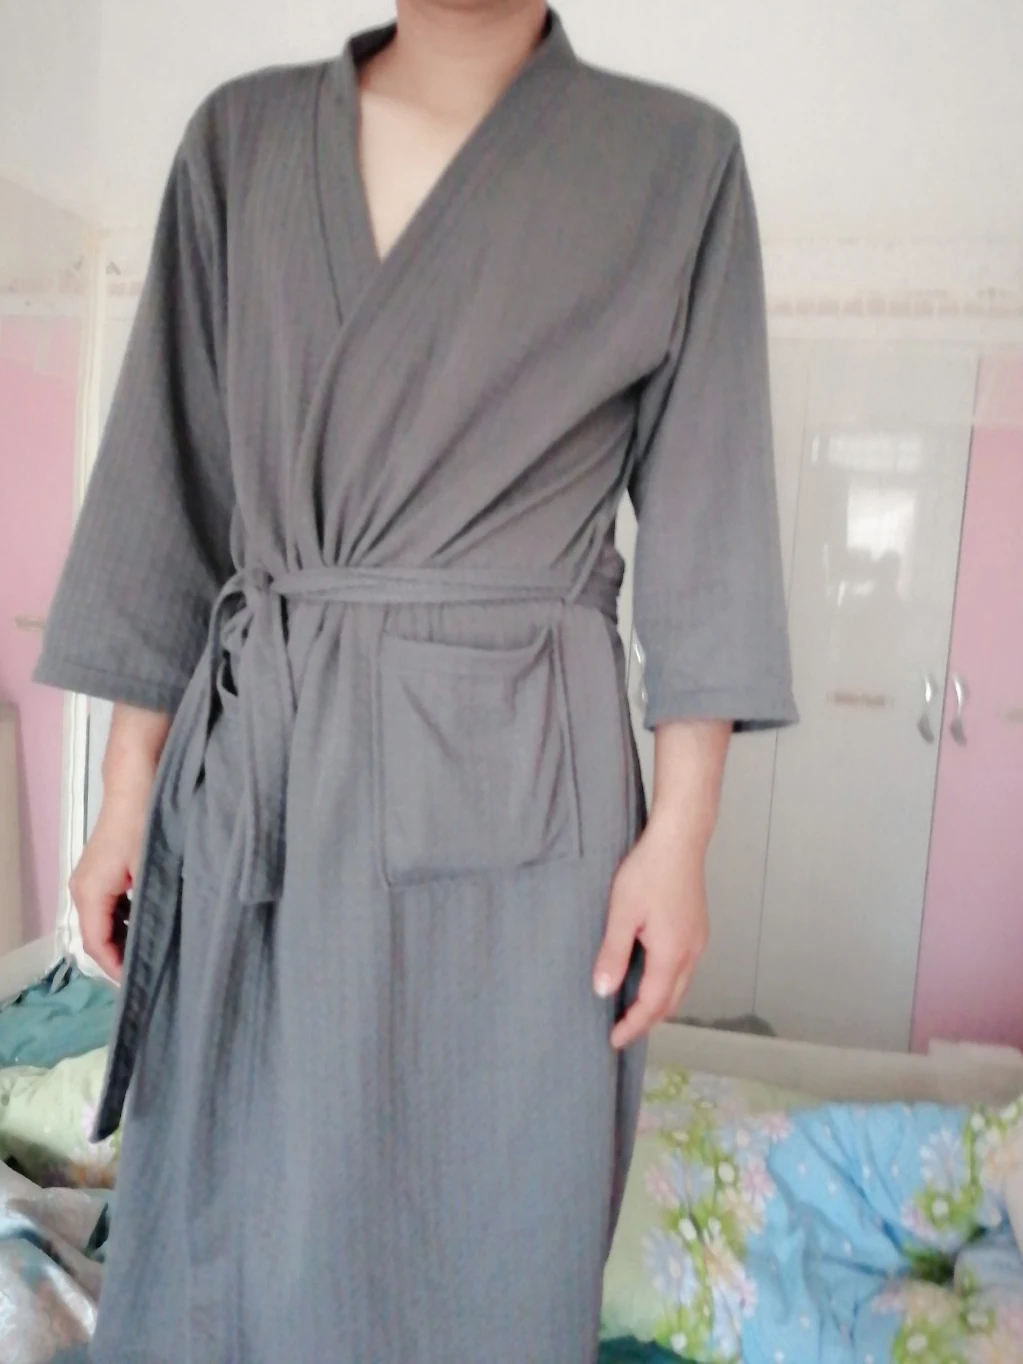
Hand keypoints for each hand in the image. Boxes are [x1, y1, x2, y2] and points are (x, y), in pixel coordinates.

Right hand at [69, 791, 147, 981]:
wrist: (135, 785)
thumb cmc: (144, 822)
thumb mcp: (149, 868)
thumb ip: (148, 905)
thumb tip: (156, 937)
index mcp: (90, 893)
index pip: (96, 944)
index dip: (115, 968)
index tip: (139, 983)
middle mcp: (82, 890)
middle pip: (96, 937)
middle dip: (119, 958)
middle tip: (149, 974)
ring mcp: (88, 881)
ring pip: (102, 923)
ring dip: (122, 941)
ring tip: (151, 956)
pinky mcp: (100, 873)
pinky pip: (107, 909)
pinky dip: (123, 923)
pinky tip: (147, 927)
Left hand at [593, 807, 709, 1048]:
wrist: (680, 841)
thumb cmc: (648, 872)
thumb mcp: (621, 914)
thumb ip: (613, 955)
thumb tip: (603, 991)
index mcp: (672, 955)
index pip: (652, 1005)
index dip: (632, 1026)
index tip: (613, 1040)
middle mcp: (691, 954)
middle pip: (671, 1002)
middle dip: (647, 1021)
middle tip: (621, 1030)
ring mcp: (698, 941)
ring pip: (680, 987)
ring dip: (658, 1003)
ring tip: (632, 1008)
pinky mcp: (698, 929)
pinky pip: (684, 969)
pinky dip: (667, 984)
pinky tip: (650, 976)